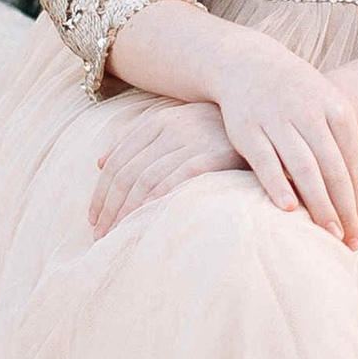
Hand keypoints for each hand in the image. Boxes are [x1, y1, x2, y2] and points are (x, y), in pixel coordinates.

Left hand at [87, 99, 244, 236]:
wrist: (264, 124)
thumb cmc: (216, 131)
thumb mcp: (176, 126)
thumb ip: (138, 140)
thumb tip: (99, 162)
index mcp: (158, 122)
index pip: (117, 161)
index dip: (101, 193)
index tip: (93, 218)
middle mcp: (171, 130)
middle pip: (127, 173)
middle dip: (109, 207)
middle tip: (100, 235)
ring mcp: (191, 142)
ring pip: (145, 180)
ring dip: (126, 211)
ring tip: (117, 236)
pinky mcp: (210, 156)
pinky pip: (174, 181)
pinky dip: (155, 202)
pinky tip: (144, 221)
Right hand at [213, 45, 357, 246]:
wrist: (248, 62)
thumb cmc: (296, 95)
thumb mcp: (326, 109)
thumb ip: (339, 147)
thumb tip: (356, 197)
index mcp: (336, 109)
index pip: (351, 162)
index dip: (357, 200)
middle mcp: (309, 113)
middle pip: (332, 168)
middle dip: (344, 208)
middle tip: (350, 242)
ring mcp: (277, 119)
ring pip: (303, 167)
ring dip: (318, 203)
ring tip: (329, 234)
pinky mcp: (246, 128)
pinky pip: (264, 160)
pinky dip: (277, 184)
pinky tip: (287, 209)